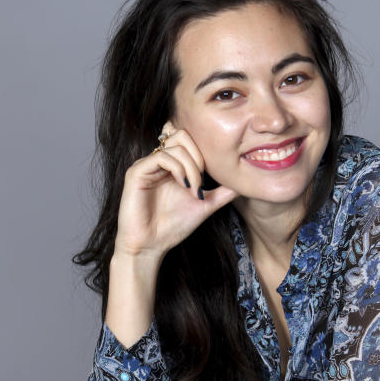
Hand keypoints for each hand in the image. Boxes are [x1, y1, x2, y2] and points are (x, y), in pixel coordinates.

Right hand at [113, 123, 237, 260]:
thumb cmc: (172, 227)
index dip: (204, 154)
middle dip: (199, 156)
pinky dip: (177, 168)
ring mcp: (146, 165)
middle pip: (182, 134)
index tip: (208, 180)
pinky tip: (183, 185)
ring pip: (174, 144)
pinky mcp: (136, 172)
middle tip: (202, 182)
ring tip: (194, 188)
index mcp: (171, 165)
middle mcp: (157, 161)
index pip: (189, 140)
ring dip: (191, 167)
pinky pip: (161, 156)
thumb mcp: (205, 205)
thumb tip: (243, 183)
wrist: (150, 246)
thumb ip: (222, 192)